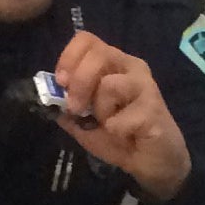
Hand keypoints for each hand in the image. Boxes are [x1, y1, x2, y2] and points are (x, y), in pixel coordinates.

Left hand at [51, 32, 191, 199]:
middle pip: (99, 55)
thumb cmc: (120, 138)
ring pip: (109, 85)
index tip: (61, 83)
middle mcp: (131, 67)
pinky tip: (127, 135)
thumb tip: (50, 96)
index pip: (87, 40)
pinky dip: (116, 130)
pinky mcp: (153, 109)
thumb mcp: (84, 123)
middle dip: (79, 83)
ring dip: (101, 110)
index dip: (69, 57)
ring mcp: (146, 86)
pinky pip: (121, 117)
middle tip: (76, 108)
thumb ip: (67, 107)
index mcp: (114, 64)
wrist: (153, 163)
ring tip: (110, 124)